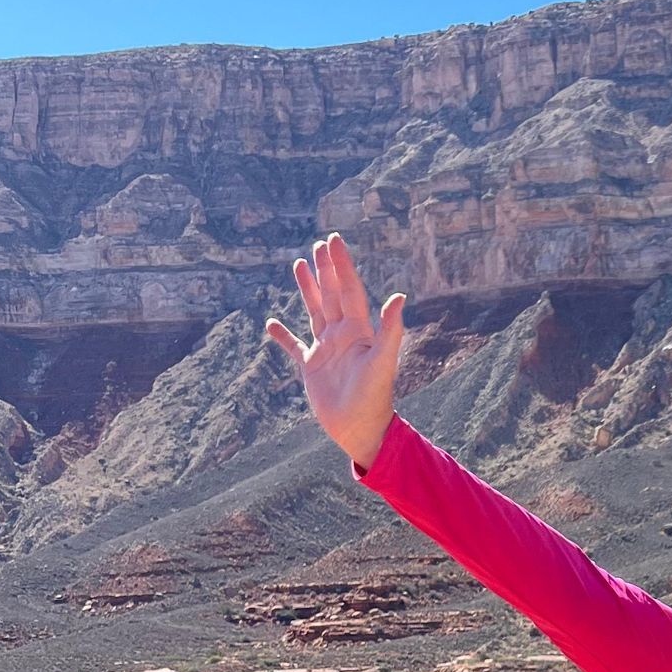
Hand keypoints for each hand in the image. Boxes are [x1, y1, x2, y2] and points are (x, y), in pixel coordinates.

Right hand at [265, 233, 404, 471]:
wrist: (362, 430)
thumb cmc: (375, 398)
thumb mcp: (382, 362)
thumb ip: (390, 330)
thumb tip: (399, 296)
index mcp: (358, 331)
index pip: (348, 290)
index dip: (341, 265)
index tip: (333, 241)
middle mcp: (342, 336)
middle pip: (331, 295)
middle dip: (325, 269)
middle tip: (319, 244)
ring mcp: (326, 350)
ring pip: (314, 312)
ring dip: (307, 290)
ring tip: (299, 266)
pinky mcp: (312, 368)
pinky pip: (294, 347)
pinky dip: (283, 336)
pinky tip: (271, 323)